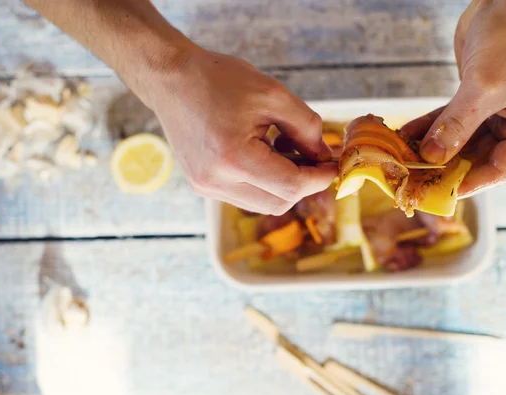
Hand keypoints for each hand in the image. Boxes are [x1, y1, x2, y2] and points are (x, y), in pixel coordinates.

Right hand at [141, 46, 336, 214]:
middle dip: (304, 183)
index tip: (333, 163)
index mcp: (233, 157)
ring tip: (284, 148)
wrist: (171, 79)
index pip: (291, 186)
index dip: (319, 177)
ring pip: (264, 203)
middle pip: (279, 202)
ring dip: (284, 183)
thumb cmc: (219, 79)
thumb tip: (324, 155)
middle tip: (314, 156)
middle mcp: (216, 181)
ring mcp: (206, 187)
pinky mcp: (202, 185)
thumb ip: (306, 126)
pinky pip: (245, 195)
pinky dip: (264, 181)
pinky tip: (263, 153)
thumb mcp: (273, 94)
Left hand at [402, 0, 505, 196]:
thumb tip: (432, 157)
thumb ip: (457, 125)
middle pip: (476, 157)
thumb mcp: (485, 87)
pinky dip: (427, 127)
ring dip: (430, 147)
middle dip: (444, 166)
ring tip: (402, 158)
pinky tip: (403, 136)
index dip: (469, 183)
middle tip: (413, 178)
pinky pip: (448, 119)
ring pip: (458, 139)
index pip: (501, 169)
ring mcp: (493, 109)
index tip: (438, 192)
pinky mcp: (473, 96)